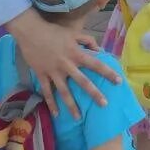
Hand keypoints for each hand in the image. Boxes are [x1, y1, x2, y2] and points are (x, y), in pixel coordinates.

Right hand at [5, 9, 119, 118]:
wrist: (31, 32)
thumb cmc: (54, 32)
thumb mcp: (74, 33)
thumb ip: (88, 41)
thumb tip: (100, 51)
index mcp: (76, 54)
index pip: (96, 64)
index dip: (108, 73)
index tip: (118, 81)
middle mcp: (67, 65)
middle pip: (83, 82)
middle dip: (94, 94)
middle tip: (104, 105)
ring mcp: (54, 72)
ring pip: (64, 92)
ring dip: (72, 106)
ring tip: (78, 118)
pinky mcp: (42, 75)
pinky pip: (47, 92)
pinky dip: (51, 103)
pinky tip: (56, 114)